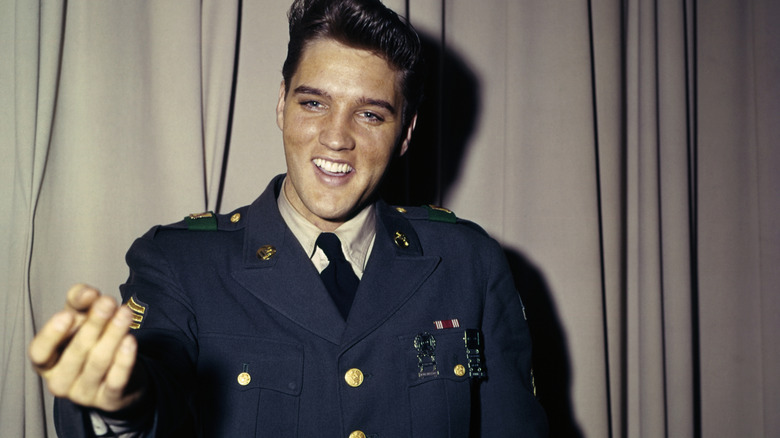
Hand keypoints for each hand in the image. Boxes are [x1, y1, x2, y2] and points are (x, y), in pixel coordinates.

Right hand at [29, 284, 145, 411]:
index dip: (51, 336)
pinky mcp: (109, 400)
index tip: (69, 315)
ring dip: (113, 335)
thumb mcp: (80, 316)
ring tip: (125, 313)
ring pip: (98, 363)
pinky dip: (124, 360)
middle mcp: (60, 381)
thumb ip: (79, 300)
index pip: (39, 353)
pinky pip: (116, 380)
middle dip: (93, 325)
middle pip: (75, 354)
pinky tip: (130, 340)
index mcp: (47, 362)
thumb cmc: (91, 339)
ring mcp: (84, 394)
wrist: (120, 371)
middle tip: (108, 302)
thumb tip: (88, 293)